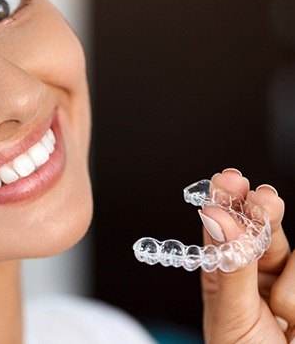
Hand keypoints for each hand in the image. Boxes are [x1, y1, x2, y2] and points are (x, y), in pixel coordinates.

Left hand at [201, 169, 294, 342]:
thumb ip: (232, 266)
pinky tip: (294, 325)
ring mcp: (287, 282)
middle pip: (262, 228)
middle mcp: (255, 271)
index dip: (225, 199)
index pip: (222, 226)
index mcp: (224, 272)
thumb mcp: (233, 313)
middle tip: (262, 198)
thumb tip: (216, 216)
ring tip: (283, 324)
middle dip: (263, 212)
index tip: (229, 179)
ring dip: (291, 292)